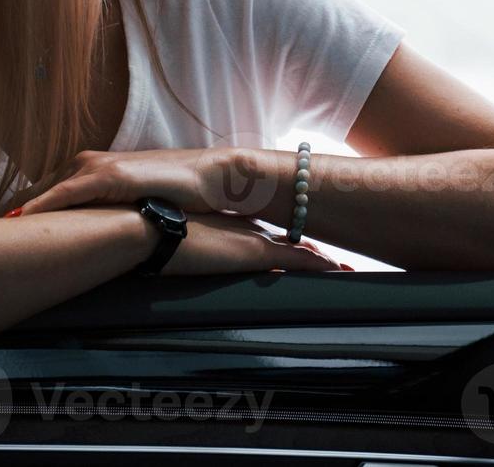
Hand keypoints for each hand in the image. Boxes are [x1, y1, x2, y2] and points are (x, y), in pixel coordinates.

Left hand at [15, 147, 274, 216]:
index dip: (16, 215)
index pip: (42, 196)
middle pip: (33, 195)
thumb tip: (84, 243)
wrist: (207, 177)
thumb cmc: (172, 195)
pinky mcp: (107, 176)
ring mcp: (93, 168)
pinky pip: (63, 195)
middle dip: (7, 218)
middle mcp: (84, 165)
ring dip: (16, 215)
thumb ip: (103, 218)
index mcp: (86, 172)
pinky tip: (18, 223)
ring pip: (42, 195)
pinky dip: (39, 209)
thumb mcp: (129, 207)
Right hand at [162, 214, 342, 274]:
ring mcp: (253, 239)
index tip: (304, 248)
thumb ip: (184, 244)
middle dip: (310, 249)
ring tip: (345, 268)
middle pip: (288, 239)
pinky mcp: (255, 253)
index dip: (286, 241)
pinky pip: (299, 259)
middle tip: (334, 260)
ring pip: (299, 249)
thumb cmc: (151, 233)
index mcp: (228, 223)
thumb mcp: (172, 238)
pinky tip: (339, 270)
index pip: (266, 233)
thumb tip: (175, 255)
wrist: (148, 226)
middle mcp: (246, 227)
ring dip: (321, 259)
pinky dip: (320, 265)